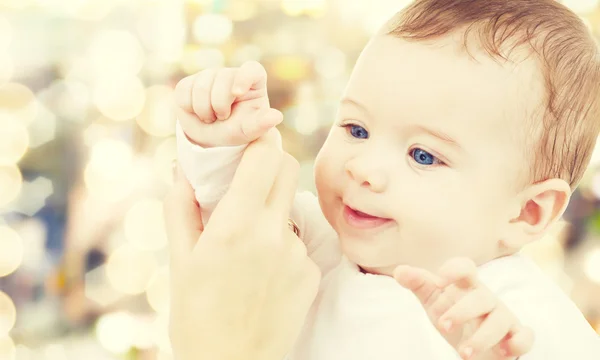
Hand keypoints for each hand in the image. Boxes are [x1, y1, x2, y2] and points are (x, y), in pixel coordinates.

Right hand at [164, 130, 319, 359]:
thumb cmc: (195, 316)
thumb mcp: (179, 260)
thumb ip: (180, 207)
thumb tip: (183, 170)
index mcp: (236, 224)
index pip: (265, 156)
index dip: (258, 140)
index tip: (249, 141)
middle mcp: (273, 233)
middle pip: (288, 169)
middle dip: (269, 164)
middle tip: (248, 180)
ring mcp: (297, 254)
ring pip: (291, 208)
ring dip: (272, 212)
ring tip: (247, 247)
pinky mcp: (312, 274)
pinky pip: (299, 244)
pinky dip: (282, 247)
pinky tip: (263, 274)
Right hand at [174, 60, 282, 146]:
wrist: (211, 138)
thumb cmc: (236, 130)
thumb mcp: (248, 131)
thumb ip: (261, 124)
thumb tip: (276, 116)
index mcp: (253, 82)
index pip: (252, 69)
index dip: (244, 77)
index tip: (237, 93)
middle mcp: (231, 75)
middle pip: (222, 78)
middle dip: (219, 105)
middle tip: (222, 118)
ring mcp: (209, 76)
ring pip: (201, 85)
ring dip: (204, 109)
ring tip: (210, 118)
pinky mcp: (190, 82)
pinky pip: (185, 91)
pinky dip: (189, 108)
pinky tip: (197, 113)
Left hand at [394, 258, 533, 359]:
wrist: (472, 344)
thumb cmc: (453, 315)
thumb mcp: (433, 300)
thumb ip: (418, 284)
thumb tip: (400, 271)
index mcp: (466, 286)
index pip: (466, 266)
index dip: (454, 269)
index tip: (439, 280)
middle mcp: (486, 298)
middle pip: (481, 297)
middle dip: (462, 312)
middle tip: (442, 327)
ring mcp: (503, 316)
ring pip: (501, 320)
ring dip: (482, 337)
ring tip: (463, 353)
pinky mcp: (515, 335)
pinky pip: (525, 336)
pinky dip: (518, 343)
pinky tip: (503, 352)